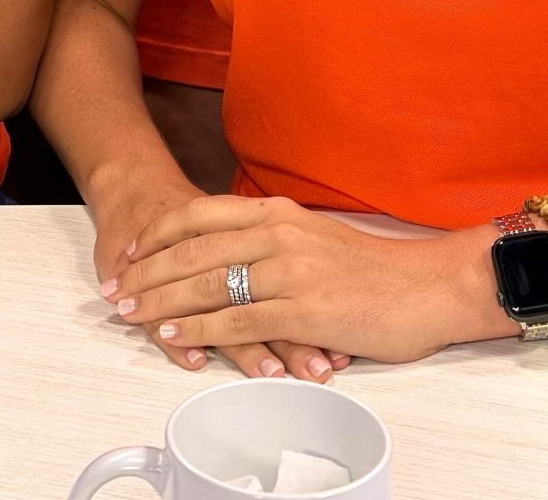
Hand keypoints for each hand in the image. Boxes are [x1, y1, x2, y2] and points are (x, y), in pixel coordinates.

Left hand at [105, 195, 475, 366]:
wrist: (431, 287)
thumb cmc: (379, 270)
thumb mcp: (319, 238)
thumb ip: (278, 242)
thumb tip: (240, 257)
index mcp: (281, 213)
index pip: (203, 214)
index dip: (161, 232)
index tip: (133, 249)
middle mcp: (279, 234)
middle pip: (194, 249)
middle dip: (147, 271)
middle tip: (116, 288)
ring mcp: (290, 270)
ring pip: (207, 282)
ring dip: (161, 300)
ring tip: (131, 313)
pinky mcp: (302, 309)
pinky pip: (236, 318)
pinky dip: (198, 327)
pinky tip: (174, 333)